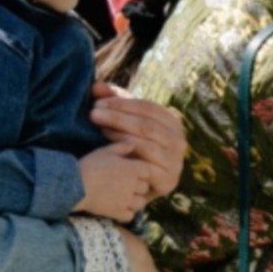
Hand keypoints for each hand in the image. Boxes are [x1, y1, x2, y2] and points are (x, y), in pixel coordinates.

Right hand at [76, 144, 151, 222]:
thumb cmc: (90, 165)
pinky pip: (130, 215)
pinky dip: (126, 213)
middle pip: (145, 187)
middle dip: (139, 186)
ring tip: (125, 198)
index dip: (142, 172)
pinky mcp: (119, 213)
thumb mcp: (105, 151)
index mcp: (133, 169)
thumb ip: (121, 147)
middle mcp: (134, 185)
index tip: (134, 172)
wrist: (75, 184)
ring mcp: (127, 201)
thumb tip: (133, 145)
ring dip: (135, 200)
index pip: (148, 171)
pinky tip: (119, 208)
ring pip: (141, 203)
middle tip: (128, 185)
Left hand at [91, 82, 187, 198]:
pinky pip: (146, 164)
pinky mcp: (168, 180)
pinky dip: (128, 155)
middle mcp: (179, 141)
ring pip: (146, 143)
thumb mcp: (127, 121)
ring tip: (99, 128)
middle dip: (118, 117)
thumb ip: (114, 103)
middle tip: (93, 114)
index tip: (98, 102)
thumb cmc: (133, 148)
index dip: (122, 103)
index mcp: (173, 122)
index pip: (148, 107)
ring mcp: (175, 162)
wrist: (141, 185)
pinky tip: (110, 149)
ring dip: (120, 134)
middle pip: (146, 125)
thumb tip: (96, 87)